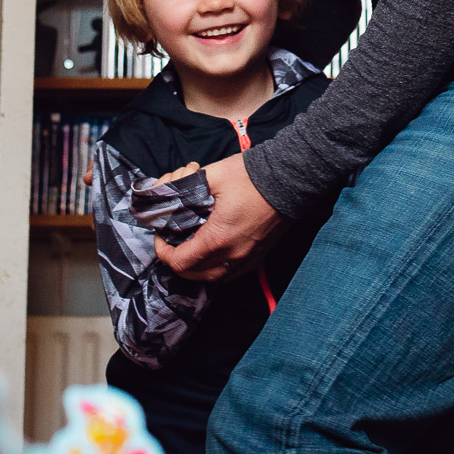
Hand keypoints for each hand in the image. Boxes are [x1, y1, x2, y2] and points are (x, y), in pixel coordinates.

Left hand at [154, 152, 285, 281]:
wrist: (291, 178)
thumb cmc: (252, 176)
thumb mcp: (211, 175)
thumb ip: (183, 186)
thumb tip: (165, 193)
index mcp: (217, 240)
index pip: (179, 262)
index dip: (163, 251)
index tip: (161, 234)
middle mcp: (233, 257)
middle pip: (194, 275)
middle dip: (177, 260)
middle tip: (173, 239)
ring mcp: (248, 259)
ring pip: (213, 277)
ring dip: (197, 267)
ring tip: (191, 247)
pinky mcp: (259, 255)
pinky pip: (231, 273)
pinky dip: (216, 267)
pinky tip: (214, 251)